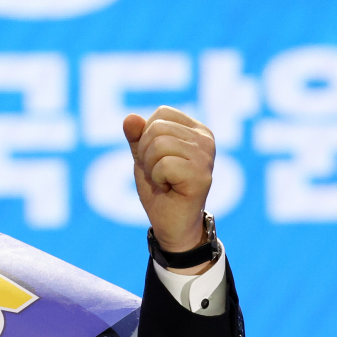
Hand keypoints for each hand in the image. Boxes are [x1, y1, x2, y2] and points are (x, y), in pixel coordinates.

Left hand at [123, 106, 214, 259]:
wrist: (171, 223)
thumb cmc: (160, 189)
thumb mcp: (143, 157)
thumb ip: (136, 136)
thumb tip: (130, 117)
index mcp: (196, 129)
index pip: (161, 113)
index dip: (147, 136)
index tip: (156, 158)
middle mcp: (206, 139)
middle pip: (158, 128)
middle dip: (147, 153)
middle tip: (159, 173)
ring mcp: (206, 156)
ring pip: (159, 145)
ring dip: (152, 167)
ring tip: (164, 180)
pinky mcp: (201, 175)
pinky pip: (164, 165)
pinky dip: (157, 179)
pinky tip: (169, 188)